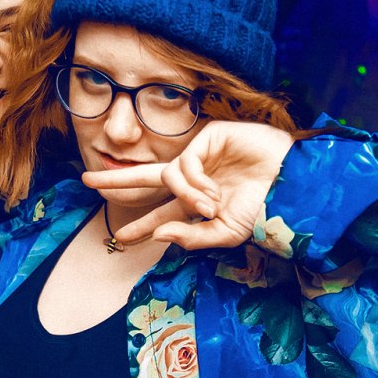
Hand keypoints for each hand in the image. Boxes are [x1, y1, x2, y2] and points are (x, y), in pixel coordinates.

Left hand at [82, 122, 293, 250]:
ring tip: (208, 207)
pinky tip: (213, 191)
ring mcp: (202, 156)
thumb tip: (158, 235)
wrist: (292, 186)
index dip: (142, 226)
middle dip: (116, 179)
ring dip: (184, 198)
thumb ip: (190, 237)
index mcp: (199, 204)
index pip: (161, 214)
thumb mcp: (224, 234)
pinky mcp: (209, 138)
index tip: (121, 239)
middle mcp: (196, 179)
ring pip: (169, 176)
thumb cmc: (264, 210)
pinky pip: (184, 163)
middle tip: (85, 180)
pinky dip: (194, 182)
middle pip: (147, 179)